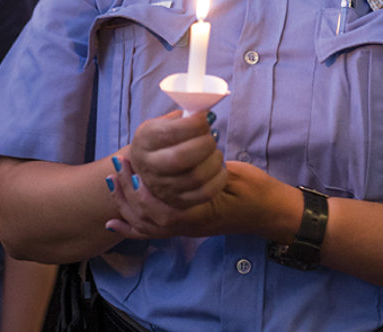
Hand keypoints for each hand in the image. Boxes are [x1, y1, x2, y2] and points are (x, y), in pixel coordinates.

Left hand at [105, 160, 291, 240]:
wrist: (269, 211)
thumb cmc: (256, 192)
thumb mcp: (235, 176)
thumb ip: (208, 169)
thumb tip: (186, 148)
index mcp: (200, 214)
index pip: (163, 211)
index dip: (145, 192)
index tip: (135, 168)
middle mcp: (189, 226)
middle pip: (148, 219)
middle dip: (128, 193)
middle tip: (119, 166)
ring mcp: (186, 229)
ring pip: (146, 226)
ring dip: (126, 205)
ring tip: (114, 181)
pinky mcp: (185, 226)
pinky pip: (153, 233)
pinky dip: (131, 229)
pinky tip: (113, 225)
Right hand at [125, 110, 225, 209]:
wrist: (155, 166)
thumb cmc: (167, 139)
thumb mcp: (167, 122)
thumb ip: (184, 116)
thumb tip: (206, 113)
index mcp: (144, 140)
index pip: (170, 132)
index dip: (194, 124)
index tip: (208, 116)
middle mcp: (148, 166)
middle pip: (180, 158)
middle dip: (205, 144)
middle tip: (213, 134)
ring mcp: (162, 188)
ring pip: (196, 177)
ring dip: (214, 159)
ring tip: (215, 150)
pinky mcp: (179, 202)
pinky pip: (205, 193)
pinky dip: (219, 177)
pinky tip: (219, 166)